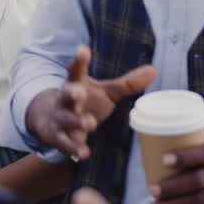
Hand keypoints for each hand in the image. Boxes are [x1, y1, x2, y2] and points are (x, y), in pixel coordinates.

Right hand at [25, 46, 155, 159]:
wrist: (51, 120)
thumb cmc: (85, 102)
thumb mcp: (105, 91)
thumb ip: (126, 84)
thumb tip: (153, 70)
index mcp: (76, 84)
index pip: (76, 70)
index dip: (79, 60)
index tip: (83, 50)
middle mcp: (65, 100)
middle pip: (67, 95)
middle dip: (72, 94)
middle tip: (79, 93)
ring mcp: (61, 119)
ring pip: (67, 120)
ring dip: (77, 122)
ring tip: (89, 124)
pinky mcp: (59, 138)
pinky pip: (66, 143)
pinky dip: (74, 148)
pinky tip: (84, 153)